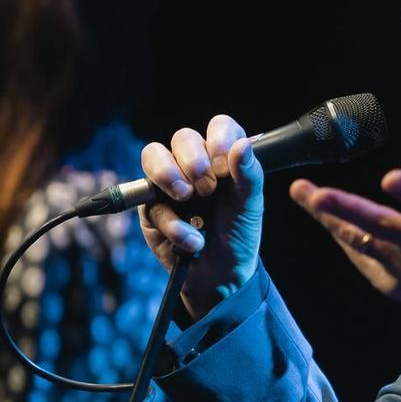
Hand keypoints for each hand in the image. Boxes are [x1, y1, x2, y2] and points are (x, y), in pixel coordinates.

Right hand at [139, 114, 266, 320]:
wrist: (221, 274)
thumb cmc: (237, 234)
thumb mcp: (250, 205)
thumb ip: (249, 175)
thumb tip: (243, 145)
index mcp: (223, 157)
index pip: (219, 126)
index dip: (219, 138)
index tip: (224, 164)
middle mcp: (194, 164)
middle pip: (182, 137)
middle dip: (193, 160)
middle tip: (207, 189)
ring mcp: (168, 182)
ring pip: (153, 155)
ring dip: (169, 174)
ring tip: (187, 197)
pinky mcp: (151, 207)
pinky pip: (150, 200)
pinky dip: (172, 222)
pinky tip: (192, 239)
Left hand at [288, 114, 400, 320]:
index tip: (390, 177)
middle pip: (380, 226)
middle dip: (346, 210)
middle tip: (317, 195)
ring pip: (359, 239)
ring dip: (328, 217)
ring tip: (302, 192)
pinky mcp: (387, 282)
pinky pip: (358, 253)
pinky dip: (339, 233)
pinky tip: (319, 212)